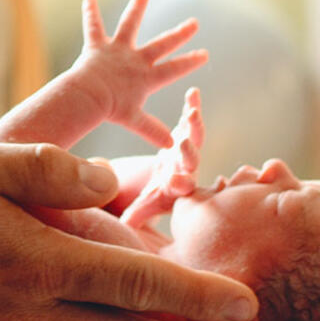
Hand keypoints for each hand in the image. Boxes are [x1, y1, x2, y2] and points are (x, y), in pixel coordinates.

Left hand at [71, 0, 207, 147]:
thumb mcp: (134, 121)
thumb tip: (171, 146)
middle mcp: (136, 60)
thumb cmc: (111, 110)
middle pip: (162, 44)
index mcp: (147, 77)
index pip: (174, 69)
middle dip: (179, 34)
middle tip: (194, 23)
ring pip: (130, 23)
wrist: (89, 97)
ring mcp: (118, 50)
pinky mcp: (98, 46)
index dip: (190, 62)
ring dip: (138, 6)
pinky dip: (90, 13)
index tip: (204, 54)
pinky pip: (93, 27)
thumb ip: (152, 130)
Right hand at [123, 88, 206, 227]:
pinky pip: (190, 119)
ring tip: (192, 112)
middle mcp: (186, 169)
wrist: (166, 182)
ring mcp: (187, 150)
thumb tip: (125, 228)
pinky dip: (192, 106)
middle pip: (190, 161)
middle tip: (183, 144)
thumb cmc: (154, 196)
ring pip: (194, 138)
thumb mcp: (142, 207)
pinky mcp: (185, 133)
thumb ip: (135, 216)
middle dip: (188, 152)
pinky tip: (193, 93)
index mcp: (177, 187)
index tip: (176, 183)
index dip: (180, 185)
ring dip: (193, 126)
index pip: (180, 188)